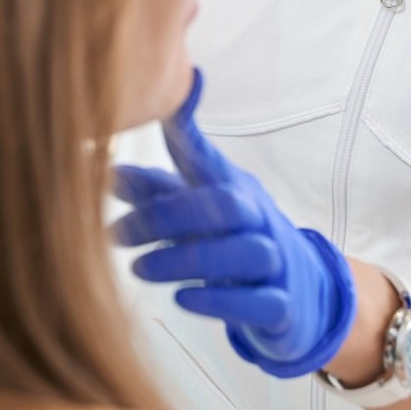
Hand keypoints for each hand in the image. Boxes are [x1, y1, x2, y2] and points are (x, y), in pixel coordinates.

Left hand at [109, 70, 355, 376]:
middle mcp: (259, 220)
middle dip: (167, 216)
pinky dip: (219, 301)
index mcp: (235, 190)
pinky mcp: (282, 307)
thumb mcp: (200, 213)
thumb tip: (108, 173)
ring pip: (246, 252)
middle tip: (116, 234)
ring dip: (186, 260)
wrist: (302, 294)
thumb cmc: (235, 242)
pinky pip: (260, 302)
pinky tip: (181, 298)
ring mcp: (277, 262)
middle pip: (225, 204)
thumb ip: (156, 193)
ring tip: (138, 269)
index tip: (163, 102)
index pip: (206, 159)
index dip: (185, 130)